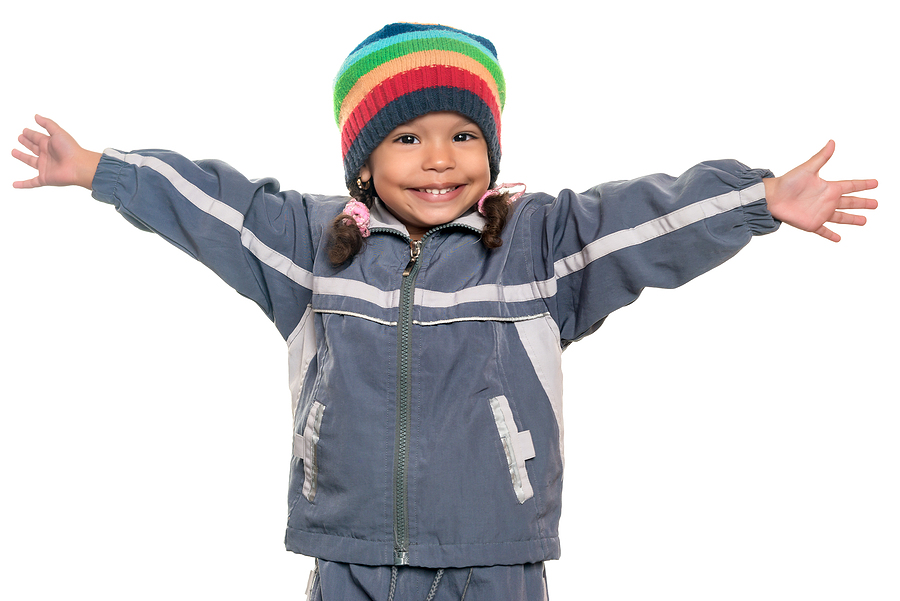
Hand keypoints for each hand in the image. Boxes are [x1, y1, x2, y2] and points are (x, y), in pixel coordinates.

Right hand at [12, 115, 100, 189]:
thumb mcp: (58, 132)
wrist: (78, 166)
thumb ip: (47, 124)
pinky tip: (15, 184)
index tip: (24, 130)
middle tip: (19, 137)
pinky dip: (23, 184)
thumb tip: (36, 116)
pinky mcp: (44, 178)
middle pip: (34, 148)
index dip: (30, 134)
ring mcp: (45, 167)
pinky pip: (31, 182)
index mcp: (50, 144)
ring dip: (22, 157)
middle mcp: (47, 155)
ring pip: (30, 161)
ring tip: (14, 152)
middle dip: (26, 143)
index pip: (37, 137)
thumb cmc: (70, 149)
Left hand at [763, 141, 877, 241]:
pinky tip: (839, 239)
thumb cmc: (787, 182)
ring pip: (841, 217)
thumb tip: (832, 142)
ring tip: (864, 221)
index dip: (863, 184)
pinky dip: (831, 235)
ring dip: (852, 219)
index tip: (876, 183)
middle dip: (863, 203)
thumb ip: (821, 157)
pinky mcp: (812, 224)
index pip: (851, 185)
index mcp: (828, 187)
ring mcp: (820, 213)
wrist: (771, 198)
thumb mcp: (807, 169)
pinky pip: (824, 231)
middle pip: (850, 202)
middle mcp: (827, 200)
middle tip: (876, 204)